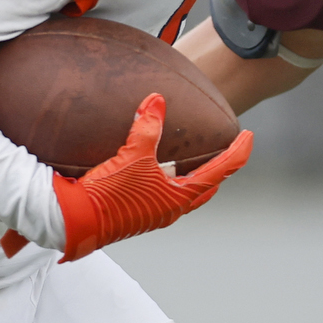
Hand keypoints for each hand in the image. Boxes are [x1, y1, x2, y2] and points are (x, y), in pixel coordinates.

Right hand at [1, 94, 252, 261]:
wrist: (73, 222)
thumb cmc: (107, 195)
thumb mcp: (132, 155)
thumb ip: (148, 126)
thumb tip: (156, 100)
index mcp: (181, 197)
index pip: (223, 170)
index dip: (239, 151)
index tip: (249, 136)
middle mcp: (172, 209)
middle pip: (206, 185)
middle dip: (218, 167)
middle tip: (225, 149)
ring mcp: (154, 214)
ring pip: (183, 192)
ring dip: (190, 175)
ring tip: (189, 156)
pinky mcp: (137, 215)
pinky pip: (161, 195)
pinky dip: (166, 179)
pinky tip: (154, 169)